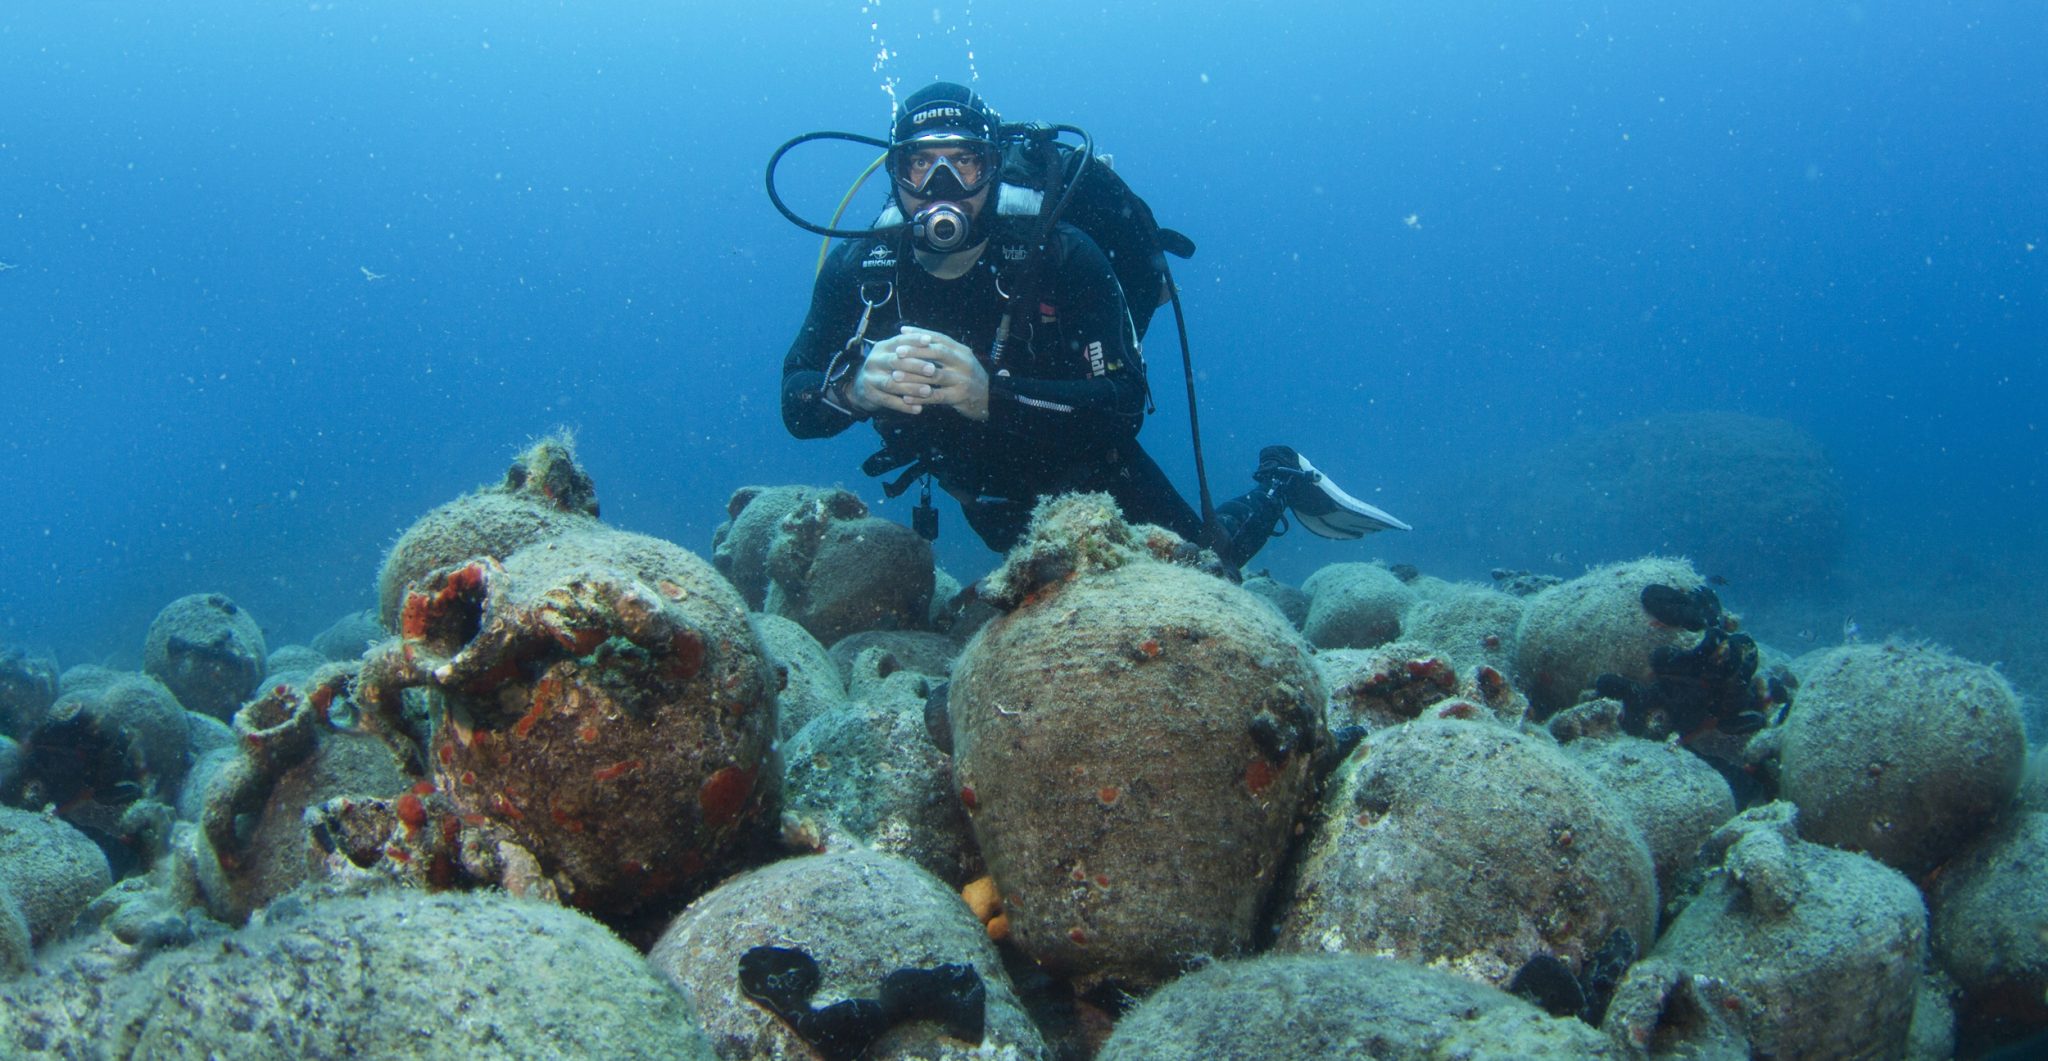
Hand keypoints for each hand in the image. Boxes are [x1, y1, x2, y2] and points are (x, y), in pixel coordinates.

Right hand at [843, 341, 931, 415]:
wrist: (859, 387)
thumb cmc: (885, 368)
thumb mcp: (892, 355)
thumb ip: (908, 349)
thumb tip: (932, 342)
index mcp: (882, 348)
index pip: (898, 341)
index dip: (914, 340)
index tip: (929, 340)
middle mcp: (874, 361)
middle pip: (895, 362)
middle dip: (915, 365)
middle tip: (932, 369)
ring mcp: (870, 379)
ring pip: (891, 383)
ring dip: (911, 388)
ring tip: (928, 391)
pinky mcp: (870, 395)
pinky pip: (888, 401)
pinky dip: (904, 406)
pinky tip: (918, 409)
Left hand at [872, 326, 989, 421]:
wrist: (990, 397)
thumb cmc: (967, 376)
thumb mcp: (959, 359)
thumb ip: (942, 349)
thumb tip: (915, 335)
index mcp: (961, 350)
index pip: (939, 338)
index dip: (920, 334)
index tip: (901, 332)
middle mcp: (963, 363)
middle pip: (938, 353)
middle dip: (916, 351)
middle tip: (897, 352)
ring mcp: (962, 380)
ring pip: (934, 375)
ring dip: (913, 376)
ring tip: (895, 376)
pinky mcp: (959, 397)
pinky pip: (936, 396)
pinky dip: (920, 397)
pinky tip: (906, 398)